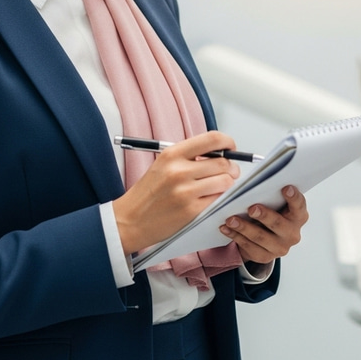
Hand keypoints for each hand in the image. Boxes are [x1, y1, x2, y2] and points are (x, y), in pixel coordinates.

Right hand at [112, 131, 240, 254]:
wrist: (128, 221)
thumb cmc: (148, 193)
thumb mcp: (164, 164)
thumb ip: (190, 156)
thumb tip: (221, 153)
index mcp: (172, 154)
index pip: (212, 139)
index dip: (228, 142)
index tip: (230, 148)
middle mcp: (179, 170)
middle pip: (223, 162)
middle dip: (232, 167)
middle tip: (230, 172)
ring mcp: (185, 191)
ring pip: (225, 181)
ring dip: (228, 183)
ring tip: (220, 186)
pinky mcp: (191, 211)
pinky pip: (218, 199)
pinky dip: (220, 198)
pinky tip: (211, 198)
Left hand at [218, 186, 308, 264]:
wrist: (268, 238)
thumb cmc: (273, 213)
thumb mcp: (277, 204)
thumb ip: (273, 196)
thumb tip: (255, 185)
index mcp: (298, 216)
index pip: (299, 206)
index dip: (294, 197)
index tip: (286, 188)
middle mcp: (292, 233)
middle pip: (278, 224)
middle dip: (264, 215)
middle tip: (252, 208)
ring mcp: (279, 247)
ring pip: (260, 237)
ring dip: (243, 227)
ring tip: (231, 219)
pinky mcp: (265, 256)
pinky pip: (248, 246)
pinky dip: (235, 236)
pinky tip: (226, 228)